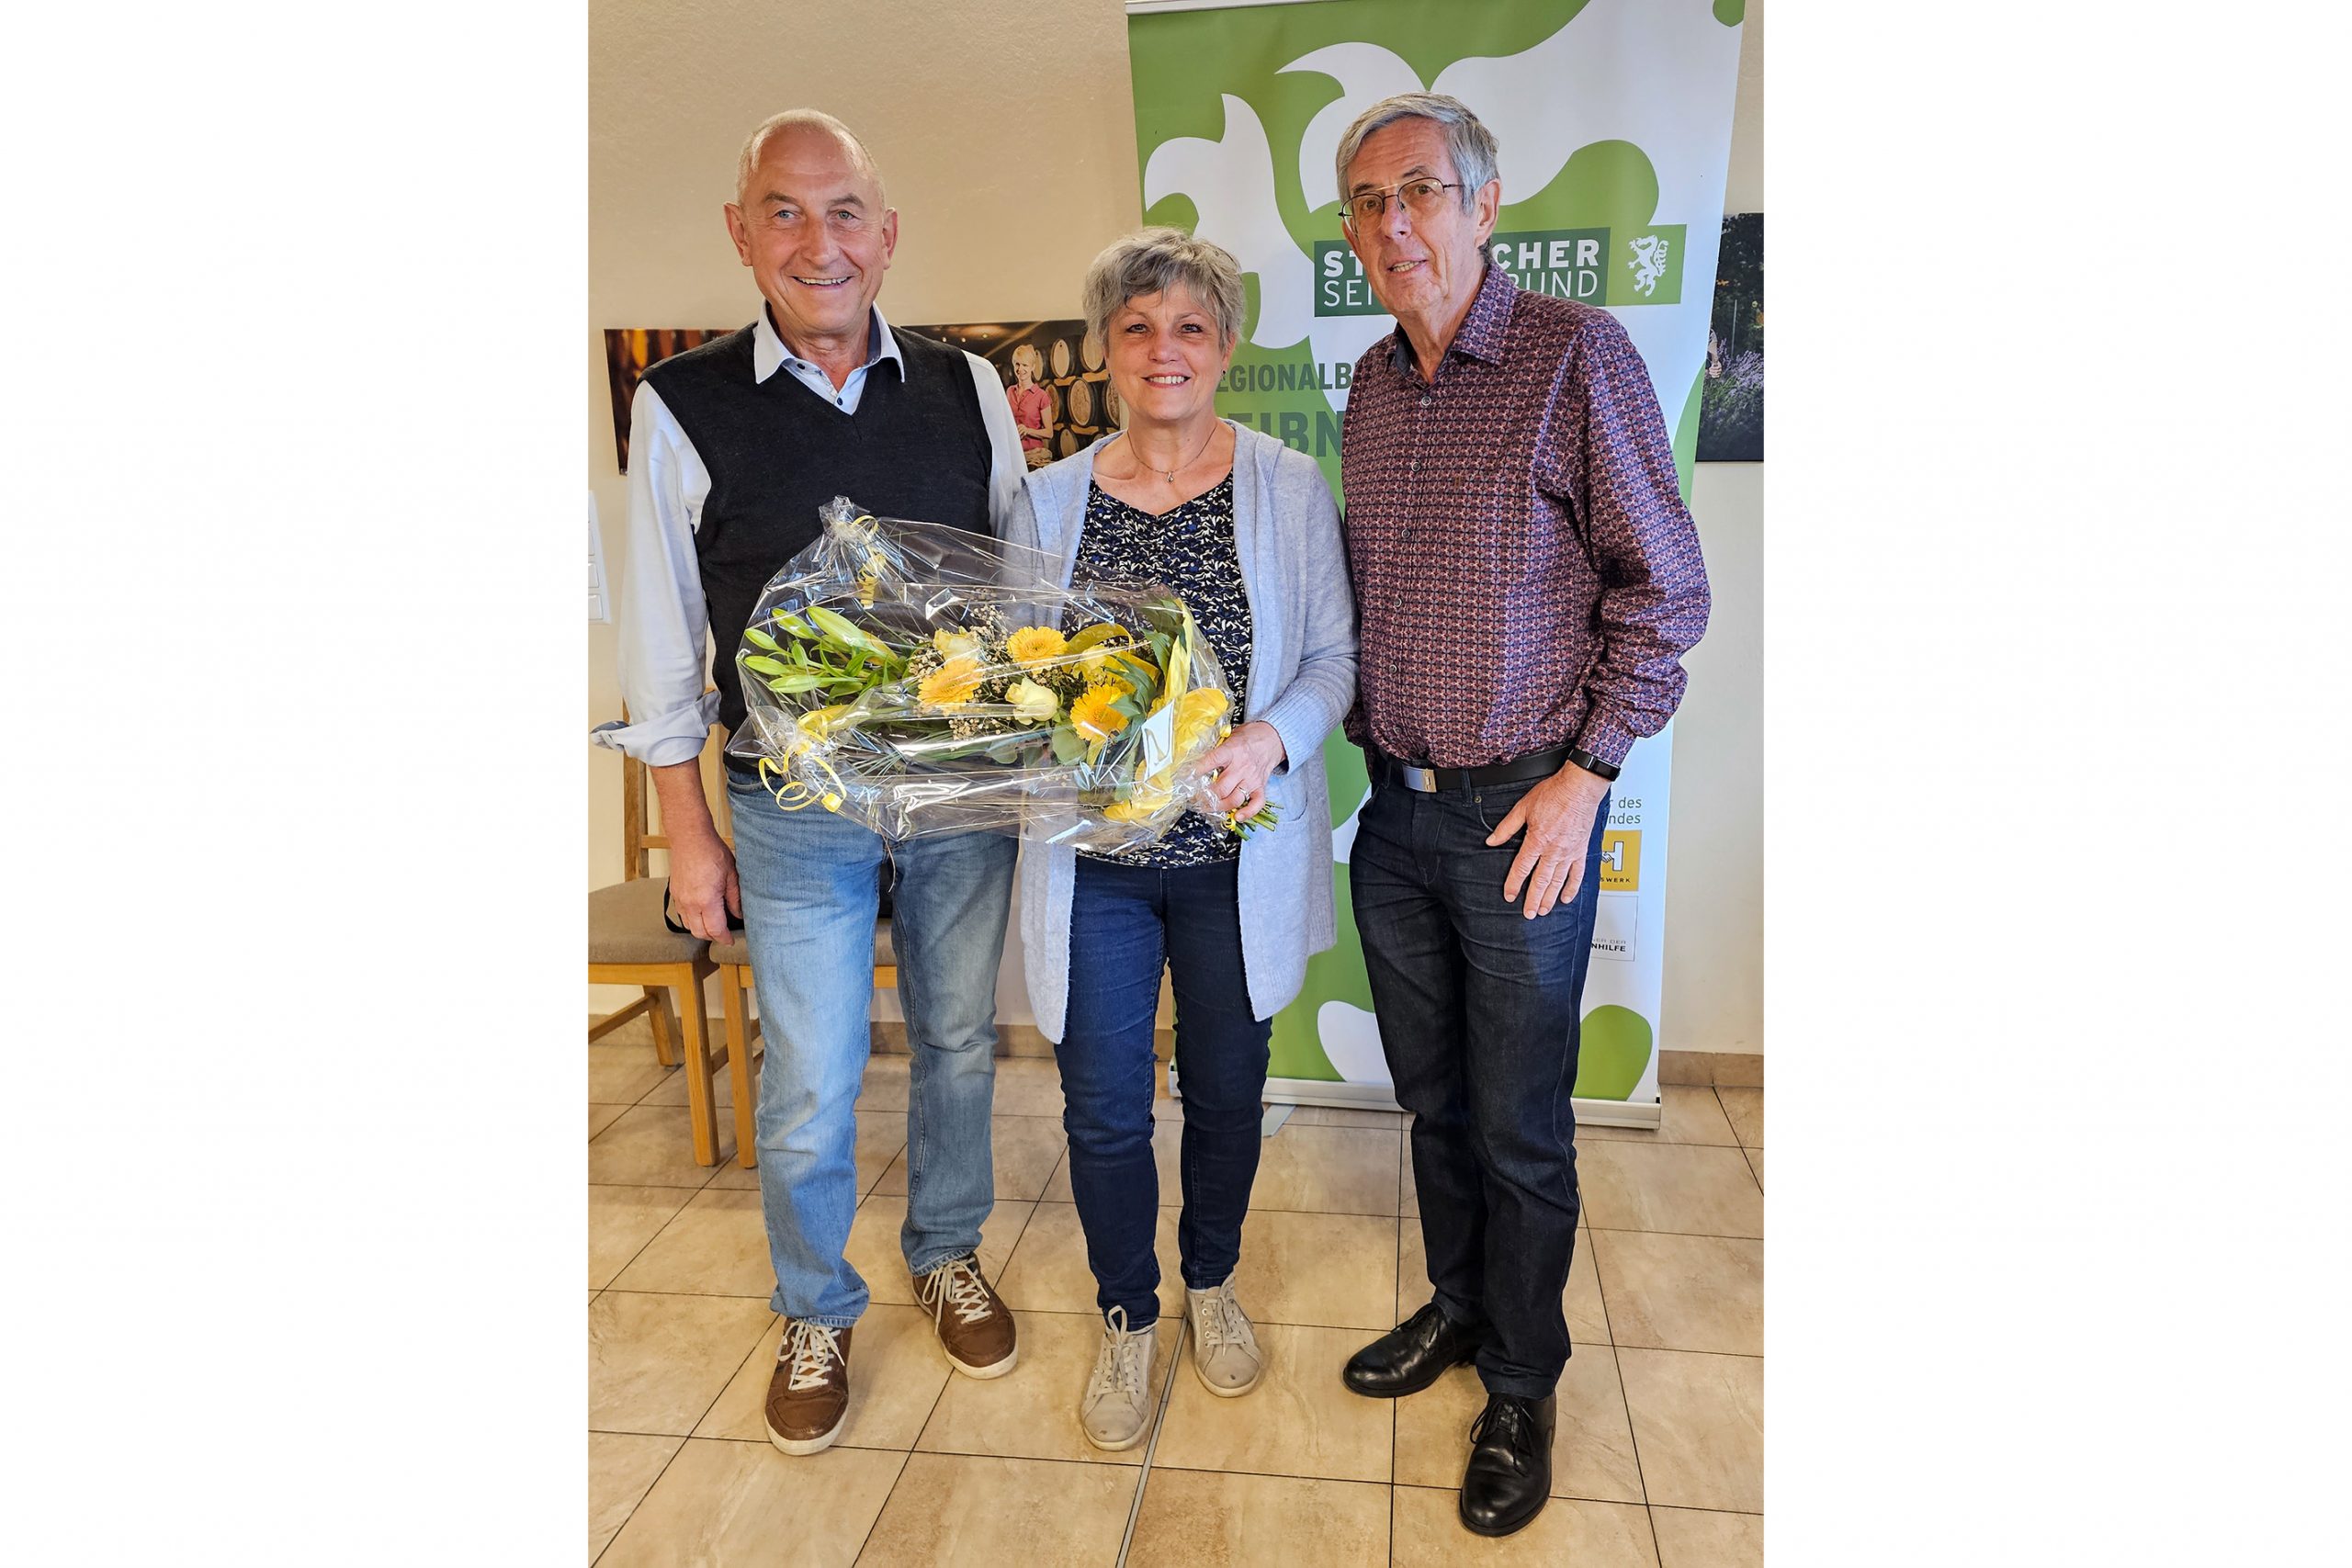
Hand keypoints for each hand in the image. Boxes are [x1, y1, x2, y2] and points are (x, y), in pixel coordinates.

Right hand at [667, 824, 740, 940]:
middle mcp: (690, 903)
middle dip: (712, 937)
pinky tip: (701, 913)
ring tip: (713, 926)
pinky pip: (682, 914)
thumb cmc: (712, 852)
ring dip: (700, 929)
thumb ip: (735, 898)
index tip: (730, 941)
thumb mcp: (732, 875)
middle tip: (723, 935)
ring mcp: (680, 898)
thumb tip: (738, 914)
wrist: (690, 838)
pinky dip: (691, 919)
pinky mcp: (674, 893)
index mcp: (706, 900)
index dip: (724, 938)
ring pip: (688, 925)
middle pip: (699, 932)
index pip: (715, 929)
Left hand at [1195, 720, 1285, 821]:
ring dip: (1219, 807)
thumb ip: (1216, 749)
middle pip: (1221, 788)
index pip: (1213, 761)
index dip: (1199, 770)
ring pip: (1234, 799)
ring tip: (1207, 808)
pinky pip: (1256, 804)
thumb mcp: (1229, 737)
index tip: (1187, 777)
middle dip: (1205, 796)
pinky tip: (1237, 817)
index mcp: (1232, 751)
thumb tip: (1197, 761)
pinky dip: (1247, 813)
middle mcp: (1242, 767)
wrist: (1271, 738)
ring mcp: (1252, 779)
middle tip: (1195, 799)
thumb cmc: (1248, 738)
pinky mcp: (1260, 787)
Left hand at [1485, 762, 1609, 919]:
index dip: (1514, 884)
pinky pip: (1577, 874)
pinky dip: (1572, 888)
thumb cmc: (1554, 793)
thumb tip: (1491, 840)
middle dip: (1533, 899)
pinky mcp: (1581, 850)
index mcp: (1538, 839)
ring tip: (1542, 910)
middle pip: (1541, 880)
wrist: (1580, 787)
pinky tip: (1566, 898)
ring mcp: (1569, 852)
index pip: (1522, 868)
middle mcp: (1554, 849)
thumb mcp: (1524, 807)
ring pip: (1558, 881)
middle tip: (1528, 913)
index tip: (1510, 896)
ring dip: (1550, 898)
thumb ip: (1507, 827)